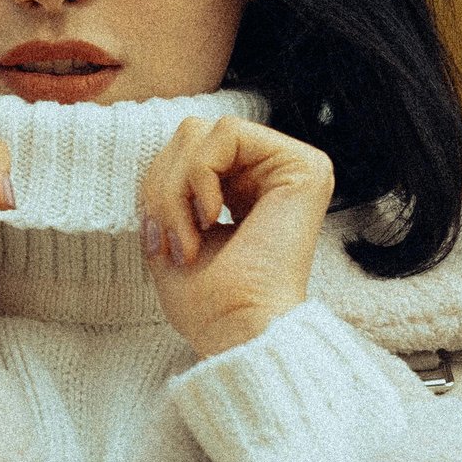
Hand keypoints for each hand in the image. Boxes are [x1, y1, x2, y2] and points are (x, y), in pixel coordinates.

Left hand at [139, 116, 334, 358]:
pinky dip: (199, 175)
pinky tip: (212, 218)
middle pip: (189, 135)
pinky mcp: (305, 166)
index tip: (159, 242)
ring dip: (177, 187)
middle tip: (173, 241)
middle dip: (162, 187)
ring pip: (202, 132)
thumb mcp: (171, 231)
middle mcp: (272, 174)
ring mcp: (292, 168)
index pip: (184, 151)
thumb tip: (159, 156)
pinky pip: (227, 133)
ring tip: (190, 236)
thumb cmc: (207, 302)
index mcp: (245, 190)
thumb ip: (169, 185)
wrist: (236, 330)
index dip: (156, 188)